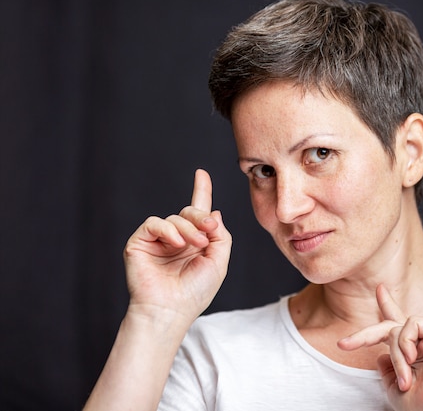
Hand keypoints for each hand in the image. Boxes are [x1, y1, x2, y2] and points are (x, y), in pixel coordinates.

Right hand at [123, 169, 231, 324]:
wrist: (170, 310)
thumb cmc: (195, 292)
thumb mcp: (218, 261)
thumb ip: (221, 235)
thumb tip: (214, 211)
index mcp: (195, 242)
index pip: (198, 212)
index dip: (201, 191)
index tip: (201, 173)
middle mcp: (176, 239)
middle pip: (190, 212)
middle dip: (201, 217)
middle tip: (209, 230)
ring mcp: (157, 241)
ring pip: (175, 217)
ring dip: (189, 228)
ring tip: (194, 245)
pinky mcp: (140, 243)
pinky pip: (154, 223)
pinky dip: (168, 229)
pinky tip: (177, 243)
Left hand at [338, 285, 422, 410]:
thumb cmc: (419, 404)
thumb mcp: (393, 386)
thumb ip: (387, 367)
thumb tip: (380, 354)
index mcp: (413, 351)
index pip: (397, 324)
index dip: (388, 305)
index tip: (379, 289)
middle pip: (390, 324)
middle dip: (365, 335)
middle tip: (345, 344)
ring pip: (396, 329)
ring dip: (396, 354)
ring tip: (406, 376)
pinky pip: (411, 324)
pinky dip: (405, 343)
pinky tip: (414, 358)